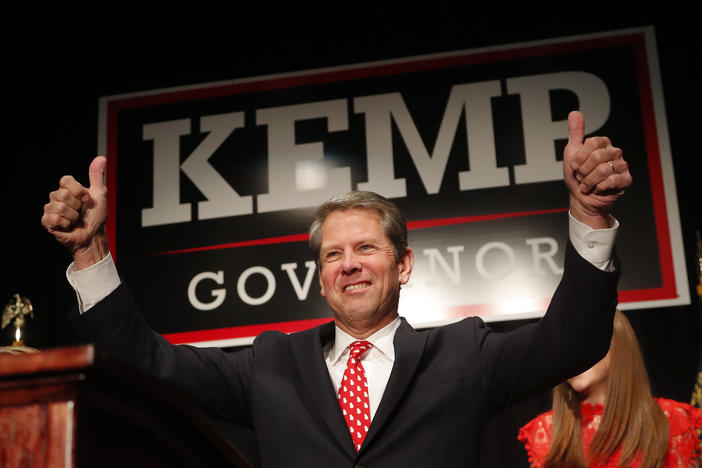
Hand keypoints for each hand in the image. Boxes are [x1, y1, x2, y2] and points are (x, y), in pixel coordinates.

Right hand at [41, 156, 108, 268]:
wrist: (93, 236)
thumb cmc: (96, 216)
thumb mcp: (100, 194)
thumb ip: (97, 176)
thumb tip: (102, 158)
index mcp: (67, 189)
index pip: (65, 180)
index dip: (78, 190)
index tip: (87, 199)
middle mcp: (57, 197)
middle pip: (63, 194)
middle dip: (77, 205)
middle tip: (81, 212)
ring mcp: (51, 209)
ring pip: (59, 207)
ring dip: (73, 216)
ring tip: (75, 220)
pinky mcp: (47, 221)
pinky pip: (53, 218)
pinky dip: (65, 223)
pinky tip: (68, 226)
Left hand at [564, 111, 631, 228]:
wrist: (582, 198)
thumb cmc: (577, 176)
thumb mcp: (571, 153)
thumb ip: (575, 133)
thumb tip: (575, 112)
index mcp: (603, 143)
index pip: (592, 143)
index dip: (580, 157)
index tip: (573, 166)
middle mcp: (614, 152)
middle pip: (598, 157)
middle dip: (584, 171)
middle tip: (581, 177)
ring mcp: (622, 165)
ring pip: (604, 170)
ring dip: (589, 181)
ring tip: (587, 185)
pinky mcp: (626, 179)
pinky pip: (612, 181)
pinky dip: (600, 187)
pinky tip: (598, 189)